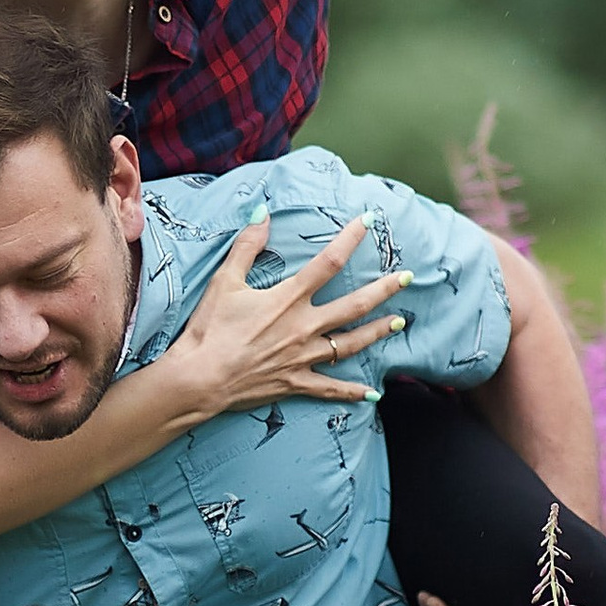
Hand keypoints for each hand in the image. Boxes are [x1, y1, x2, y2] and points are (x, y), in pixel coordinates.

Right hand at [162, 211, 413, 421]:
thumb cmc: (209, 329)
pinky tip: (372, 393)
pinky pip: (330, 388)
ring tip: (398, 323)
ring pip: (350, 344)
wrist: (199, 379)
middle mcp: (303, 327)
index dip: (351, 239)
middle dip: (384, 290)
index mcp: (288, 299)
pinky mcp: (295, 383)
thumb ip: (247, 246)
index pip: (329, 262)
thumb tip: (263, 213)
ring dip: (376, 332)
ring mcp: (303, 358)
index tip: (369, 221)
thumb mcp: (225, 281)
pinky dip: (352, 392)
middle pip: (354, 305)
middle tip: (406, 278)